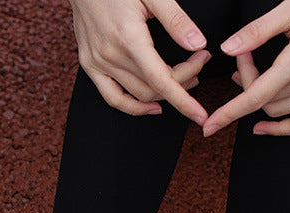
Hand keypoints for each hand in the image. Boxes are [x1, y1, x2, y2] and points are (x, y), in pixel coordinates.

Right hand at [70, 0, 209, 123]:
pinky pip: (112, 97)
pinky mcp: (90, 66)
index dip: (183, 101)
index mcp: (129, 39)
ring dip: (163, 93)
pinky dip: (133, 106)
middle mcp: (111, 56)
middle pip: (153, 89)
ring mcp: (98, 64)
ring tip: (184, 77)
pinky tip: (152, 105)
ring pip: (137, 95)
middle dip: (182, 82)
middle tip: (199, 63)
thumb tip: (197, 44)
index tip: (200, 115)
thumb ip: (176, 21)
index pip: (161, 81)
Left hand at [204, 0, 289, 135]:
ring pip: (277, 111)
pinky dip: (280, 128)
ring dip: (259, 100)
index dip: (228, 113)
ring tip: (254, 76)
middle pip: (263, 100)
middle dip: (246, 83)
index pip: (255, 96)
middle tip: (244, 61)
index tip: (209, 125)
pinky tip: (261, 126)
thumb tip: (228, 48)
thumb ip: (259, 30)